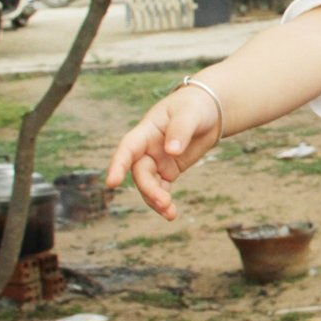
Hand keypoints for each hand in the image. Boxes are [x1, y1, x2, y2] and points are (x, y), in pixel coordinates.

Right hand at [104, 86, 220, 220]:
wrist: (209, 111)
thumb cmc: (195, 107)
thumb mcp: (190, 114)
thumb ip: (180, 131)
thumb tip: (171, 151)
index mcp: (146, 131)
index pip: (128, 148)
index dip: (118, 165)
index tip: (112, 182)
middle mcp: (146, 148)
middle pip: (140, 172)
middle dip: (149, 189)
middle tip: (164, 202)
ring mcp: (156, 161)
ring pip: (148, 184)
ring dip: (155, 200)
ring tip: (169, 214)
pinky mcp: (168, 170)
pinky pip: (161, 188)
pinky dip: (164, 202)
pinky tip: (171, 214)